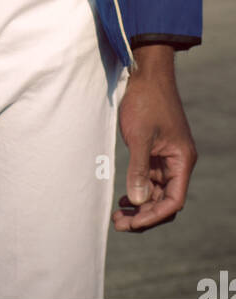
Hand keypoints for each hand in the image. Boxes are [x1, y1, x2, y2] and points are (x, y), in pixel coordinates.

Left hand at [112, 45, 196, 231]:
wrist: (145, 74)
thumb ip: (139, 169)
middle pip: (165, 200)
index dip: (154, 215)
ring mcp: (166, 157)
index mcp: (181, 160)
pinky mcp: (155, 151)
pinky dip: (138, 190)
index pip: (173, 200)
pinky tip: (125, 199)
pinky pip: (150, 179)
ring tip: (118, 217)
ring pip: (156, 192)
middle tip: (119, 224)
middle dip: (144, 215)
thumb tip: (138, 201)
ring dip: (140, 205)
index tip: (134, 222)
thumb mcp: (140, 136)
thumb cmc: (146, 101)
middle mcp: (177, 162)